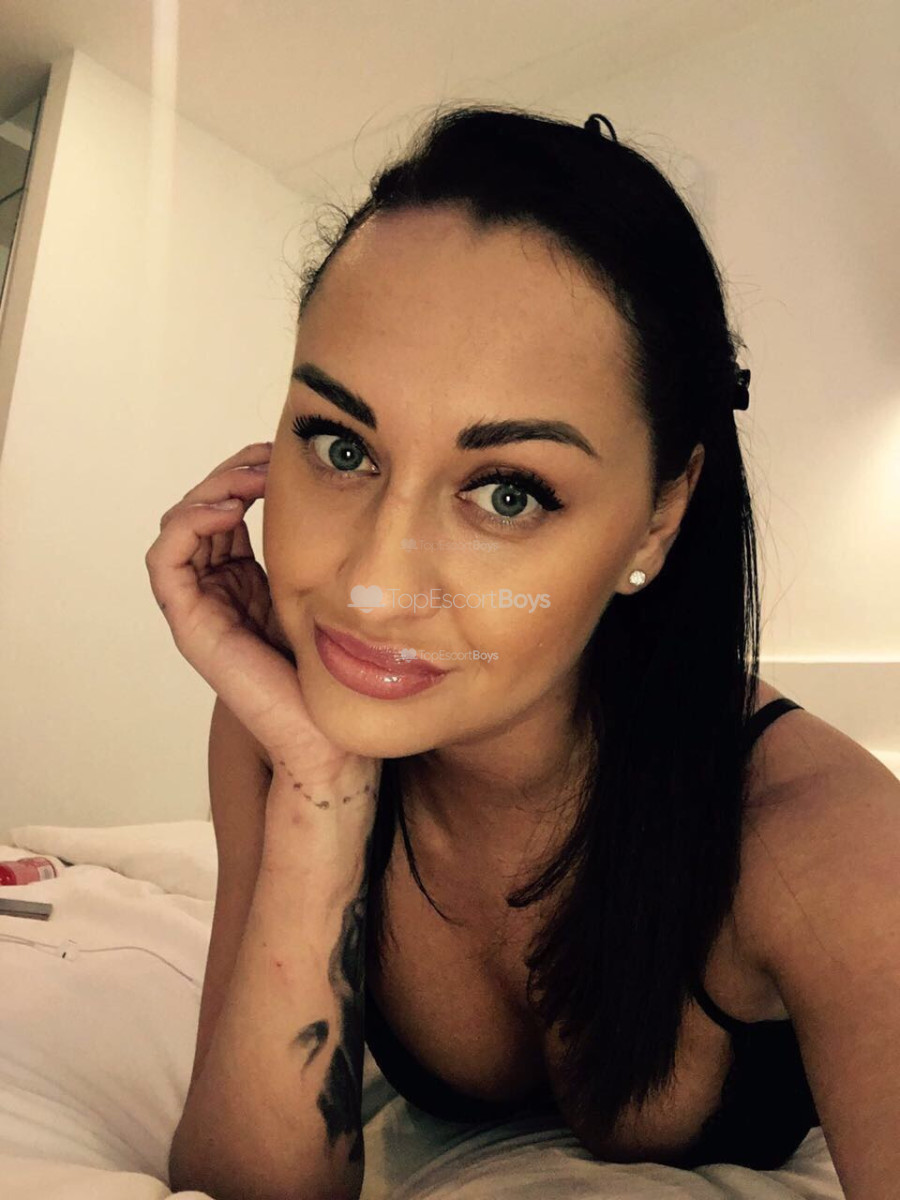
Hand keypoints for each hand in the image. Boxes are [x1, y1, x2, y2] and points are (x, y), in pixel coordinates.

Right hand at [145, 441, 373, 783]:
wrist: (330, 736)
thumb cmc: (336, 670)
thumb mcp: (329, 589)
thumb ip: (317, 547)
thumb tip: (338, 488)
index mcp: (245, 580)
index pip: (228, 509)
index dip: (246, 474)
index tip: (281, 456)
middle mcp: (218, 590)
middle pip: (201, 510)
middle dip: (230, 473)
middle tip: (265, 457)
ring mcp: (201, 608)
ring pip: (179, 526)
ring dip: (210, 490)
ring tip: (250, 479)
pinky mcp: (191, 625)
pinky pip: (165, 560)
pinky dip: (188, 524)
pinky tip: (229, 509)